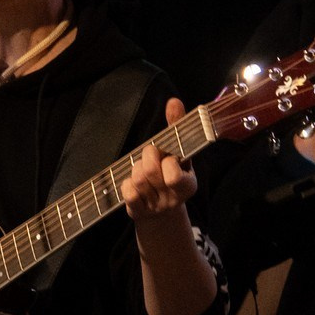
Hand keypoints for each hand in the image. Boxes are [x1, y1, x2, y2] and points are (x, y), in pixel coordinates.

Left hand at [122, 98, 198, 221]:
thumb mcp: (179, 153)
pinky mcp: (139, 212)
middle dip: (147, 158)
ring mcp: (155, 207)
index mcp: (188, 184)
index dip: (166, 161)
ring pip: (137, 180)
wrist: (162, 213)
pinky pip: (127, 192)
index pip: (174, 174)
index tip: (168, 157)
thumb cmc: (170, 174)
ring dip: (136, 169)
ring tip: (143, 170)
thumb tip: (174, 101)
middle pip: (150, 172)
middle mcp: (173, 198)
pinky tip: (133, 184)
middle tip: (151, 158)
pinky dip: (126, 184)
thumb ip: (176, 127)